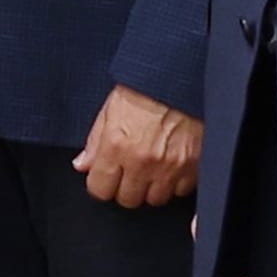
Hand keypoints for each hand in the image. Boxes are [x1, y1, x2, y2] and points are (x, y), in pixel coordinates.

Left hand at [73, 90, 203, 212]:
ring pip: (155, 199)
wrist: (183, 77)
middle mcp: (142, 161)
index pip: (100, 189)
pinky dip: (176, 182)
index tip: (106, 177)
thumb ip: (95, 141)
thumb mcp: (112, 108)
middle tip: (130, 170)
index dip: (101, 184)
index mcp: (117, 145)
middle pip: (128, 199)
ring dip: (151, 187)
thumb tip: (83, 165)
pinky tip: (172, 165)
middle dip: (126, 187)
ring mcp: (170, 166)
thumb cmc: (147, 87)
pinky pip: (180, 190)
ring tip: (152, 167)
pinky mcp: (193, 166)